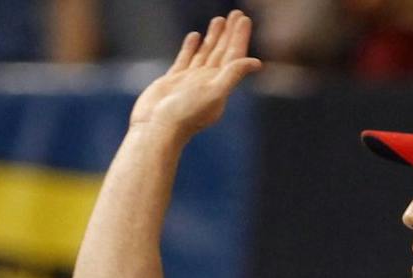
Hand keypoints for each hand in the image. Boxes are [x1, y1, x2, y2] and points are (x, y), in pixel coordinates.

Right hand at [129, 12, 261, 141]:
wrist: (155, 129)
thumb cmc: (184, 115)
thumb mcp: (214, 93)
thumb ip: (233, 75)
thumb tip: (256, 63)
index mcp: (219, 85)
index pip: (233, 56)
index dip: (239, 37)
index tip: (243, 19)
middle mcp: (206, 83)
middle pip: (222, 52)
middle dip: (229, 33)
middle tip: (236, 13)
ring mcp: (189, 82)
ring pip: (205, 54)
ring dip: (213, 37)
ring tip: (219, 19)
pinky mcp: (172, 82)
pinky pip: (185, 60)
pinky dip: (191, 47)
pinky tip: (195, 36)